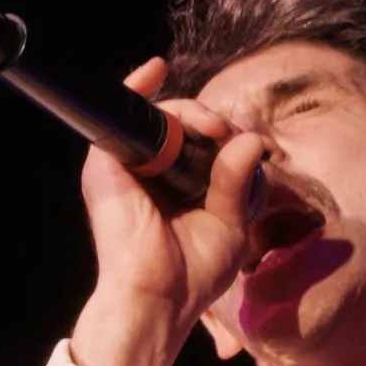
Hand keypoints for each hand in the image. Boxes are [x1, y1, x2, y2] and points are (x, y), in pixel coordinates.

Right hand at [67, 57, 270, 365]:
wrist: (158, 298)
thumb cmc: (192, 273)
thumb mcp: (231, 225)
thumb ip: (240, 182)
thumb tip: (252, 139)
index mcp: (184, 187)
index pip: (209, 144)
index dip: (232, 137)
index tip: (256, 146)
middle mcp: (156, 172)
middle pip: (188, 125)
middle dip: (216, 123)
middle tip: (228, 136)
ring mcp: (132, 165)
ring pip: (164, 116)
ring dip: (194, 112)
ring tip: (213, 128)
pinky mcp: (108, 163)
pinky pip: (122, 113)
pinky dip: (138, 84)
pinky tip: (157, 68)